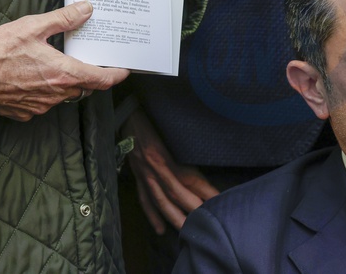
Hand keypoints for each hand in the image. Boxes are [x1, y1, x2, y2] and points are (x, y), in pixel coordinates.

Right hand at [0, 1, 129, 120]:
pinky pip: (42, 103)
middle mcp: (57, 94)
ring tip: (52, 66)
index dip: (116, 75)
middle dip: (87, 76)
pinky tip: (32, 79)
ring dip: (63, 83)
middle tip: (84, 62)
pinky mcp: (24, 112)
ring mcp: (40, 106)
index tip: (123, 71)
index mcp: (64, 73)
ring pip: (63, 96)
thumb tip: (86, 10)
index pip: (102, 80)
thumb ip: (64, 19)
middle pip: (83, 87)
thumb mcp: (33, 26)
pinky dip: (42, 92)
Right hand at [122, 107, 218, 233]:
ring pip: (160, 200)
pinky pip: (144, 199)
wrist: (126, 113)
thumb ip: (183, 142)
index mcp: (164, 155)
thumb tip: (202, 155)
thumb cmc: (151, 117)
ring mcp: (143, 174)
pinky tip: (160, 229)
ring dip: (174, 217)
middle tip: (207, 222)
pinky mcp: (136, 176)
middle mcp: (154, 168)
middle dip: (192, 208)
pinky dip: (151, 215)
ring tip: (187, 231)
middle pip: (175, 192)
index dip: (204, 189)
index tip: (219, 198)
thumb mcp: (170, 126)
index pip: (189, 176)